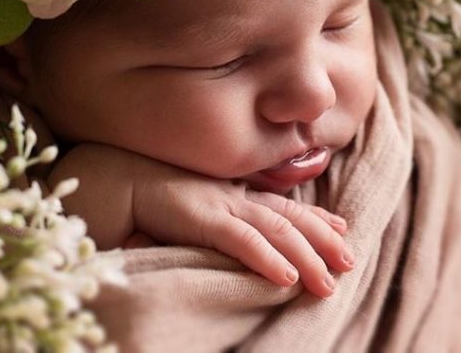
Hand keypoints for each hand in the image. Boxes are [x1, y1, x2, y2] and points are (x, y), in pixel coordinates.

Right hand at [129, 155, 353, 298]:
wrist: (110, 178)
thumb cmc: (141, 195)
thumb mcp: (185, 209)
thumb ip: (208, 220)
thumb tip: (220, 240)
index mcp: (227, 192)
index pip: (279, 204)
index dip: (312, 218)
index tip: (340, 229)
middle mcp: (230, 195)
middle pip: (287, 217)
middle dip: (322, 238)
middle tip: (350, 260)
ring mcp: (218, 204)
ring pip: (275, 231)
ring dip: (306, 257)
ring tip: (328, 283)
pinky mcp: (201, 218)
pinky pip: (242, 240)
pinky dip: (267, 258)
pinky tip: (286, 278)